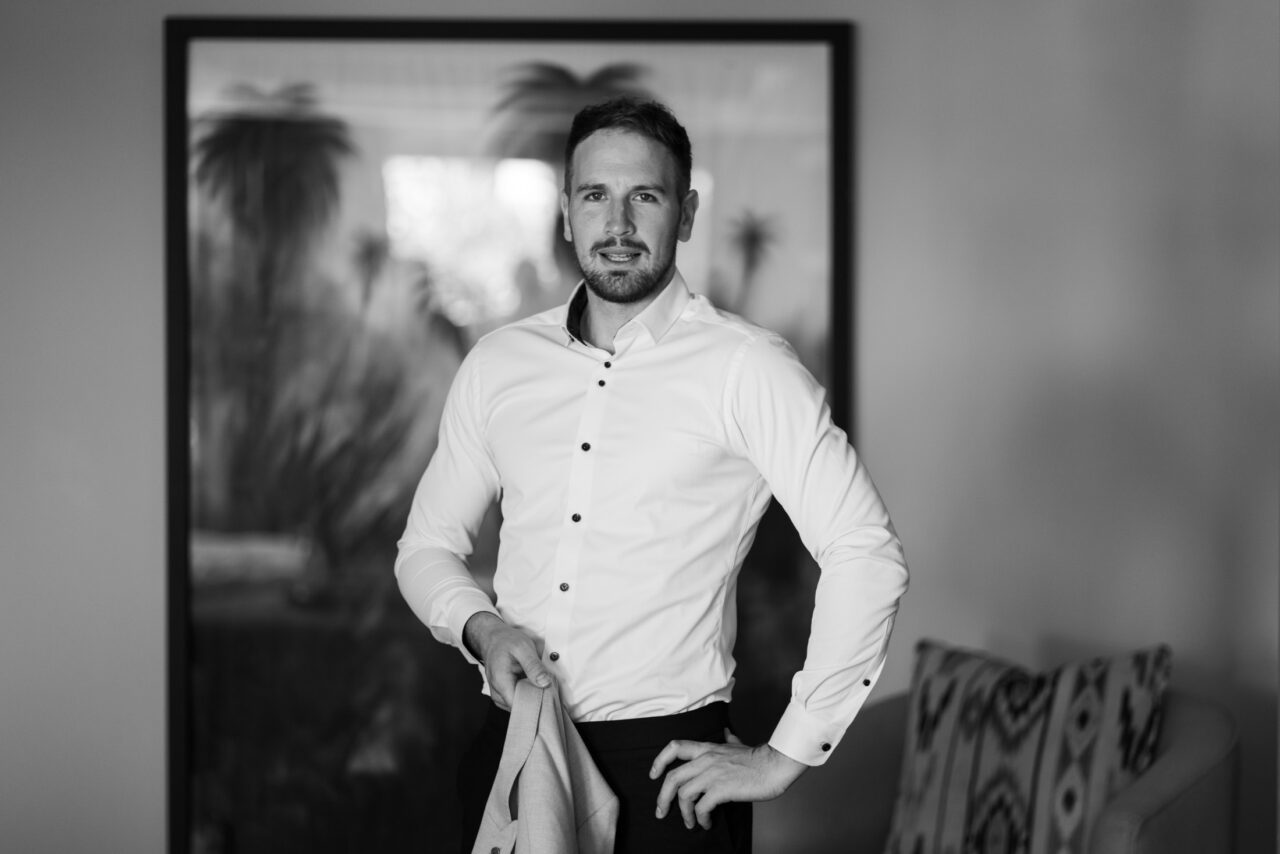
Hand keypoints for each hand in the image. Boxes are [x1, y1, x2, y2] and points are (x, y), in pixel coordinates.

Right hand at [462, 612, 550, 710]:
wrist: (494, 638)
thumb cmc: (507, 641)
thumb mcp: (523, 647)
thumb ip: (533, 666)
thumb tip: (544, 683)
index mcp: (501, 682)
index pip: (519, 706)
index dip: (536, 703)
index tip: (549, 696)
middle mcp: (497, 693)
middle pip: (520, 708)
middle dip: (536, 700)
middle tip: (548, 688)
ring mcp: (499, 696)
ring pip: (520, 706)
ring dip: (533, 697)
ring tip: (540, 684)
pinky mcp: (504, 694)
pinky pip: (518, 700)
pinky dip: (528, 694)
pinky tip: (534, 685)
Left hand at [650, 729, 807, 829]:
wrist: (774, 765)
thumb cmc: (759, 759)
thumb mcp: (738, 745)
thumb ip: (729, 740)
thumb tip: (726, 733)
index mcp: (707, 749)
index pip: (674, 747)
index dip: (659, 761)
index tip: (653, 775)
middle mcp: (705, 760)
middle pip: (672, 777)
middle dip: (662, 798)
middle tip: (661, 811)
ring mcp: (712, 774)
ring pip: (683, 794)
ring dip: (683, 813)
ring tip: (691, 822)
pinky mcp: (721, 789)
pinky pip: (701, 806)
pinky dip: (700, 817)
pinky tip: (706, 822)